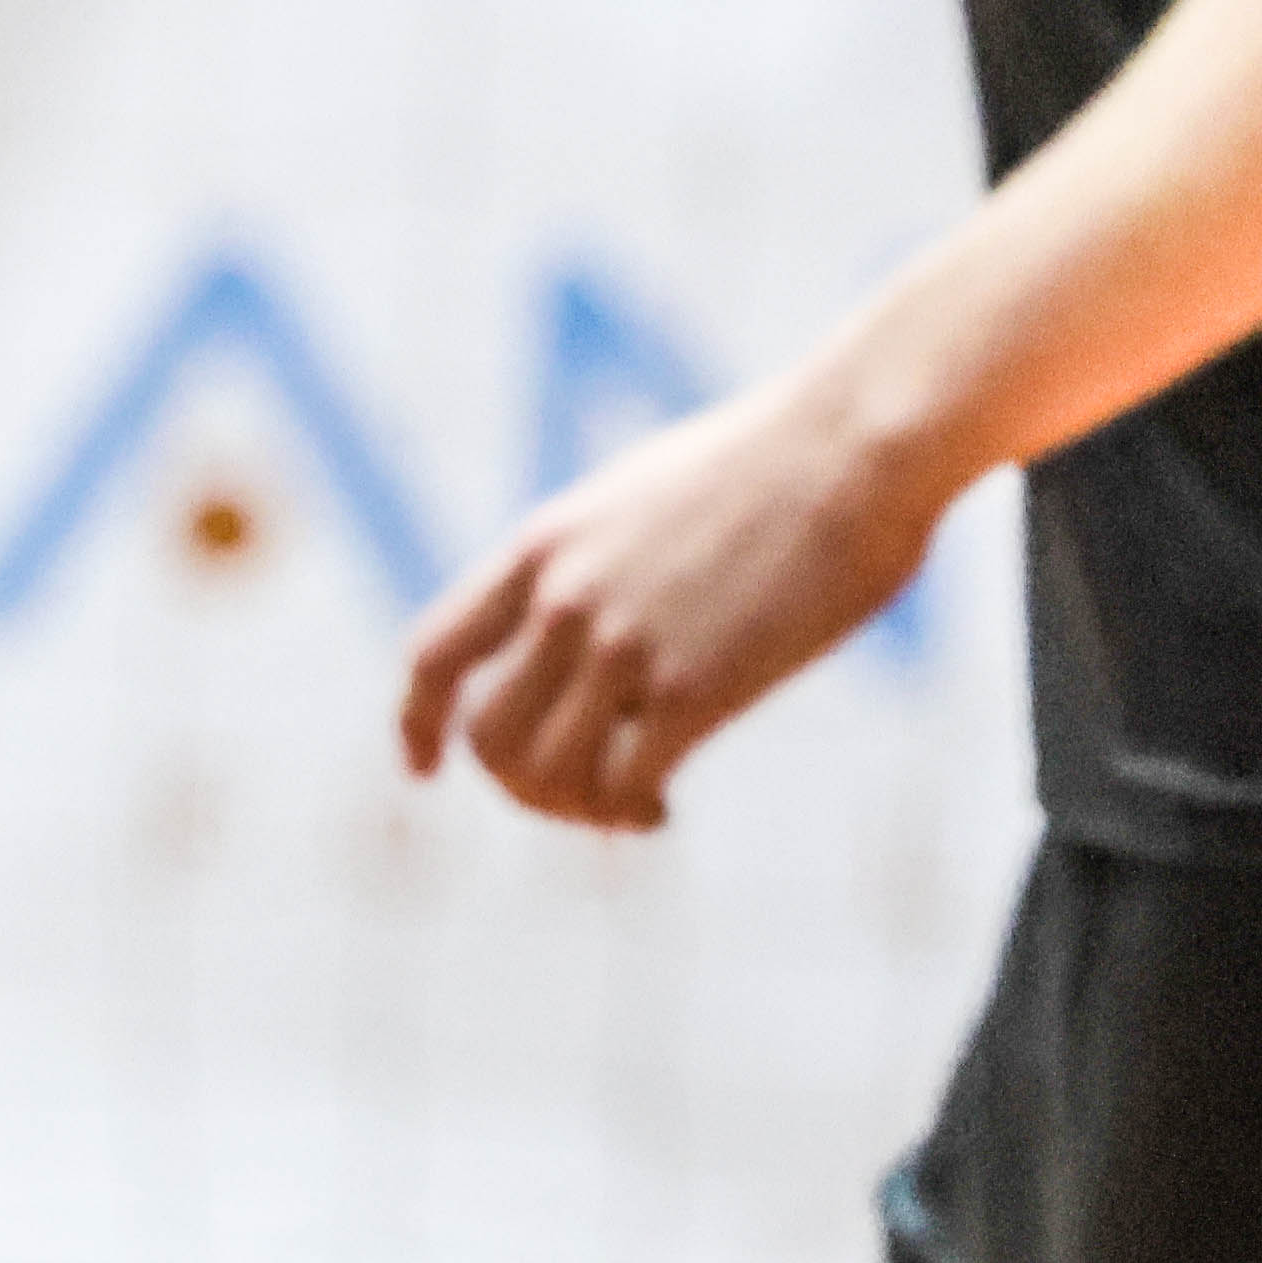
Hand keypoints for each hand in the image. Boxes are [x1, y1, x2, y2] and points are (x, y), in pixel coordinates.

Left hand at [396, 362, 951, 829]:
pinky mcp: (692, 687)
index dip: (414, 722)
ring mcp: (623, 644)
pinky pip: (619, 785)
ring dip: (575, 809)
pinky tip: (659, 806)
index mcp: (539, 547)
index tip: (422, 769)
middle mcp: (563, 600)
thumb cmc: (766, 466)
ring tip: (626, 806)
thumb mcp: (637, 496)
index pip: (434, 652)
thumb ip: (592, 558)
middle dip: (518, 785)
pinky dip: (627, 812)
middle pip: (487, 735)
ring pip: (545, 772)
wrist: (847, 450)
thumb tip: (582, 612)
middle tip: (577, 798)